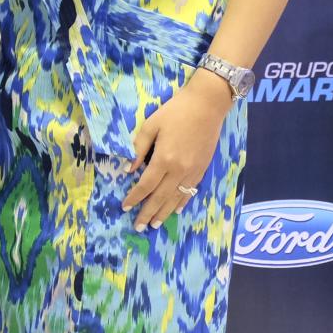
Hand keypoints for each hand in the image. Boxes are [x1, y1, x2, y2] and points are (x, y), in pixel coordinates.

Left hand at [124, 74, 233, 229]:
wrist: (207, 105)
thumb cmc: (175, 111)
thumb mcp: (151, 125)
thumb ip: (138, 148)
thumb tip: (129, 168)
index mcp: (164, 159)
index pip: (145, 185)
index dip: (135, 197)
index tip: (125, 207)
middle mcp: (179, 170)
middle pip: (160, 197)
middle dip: (148, 213)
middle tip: (138, 227)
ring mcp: (193, 171)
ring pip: (176, 198)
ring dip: (164, 212)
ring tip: (154, 225)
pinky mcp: (202, 169)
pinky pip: (190, 191)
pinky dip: (181, 202)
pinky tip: (175, 210)